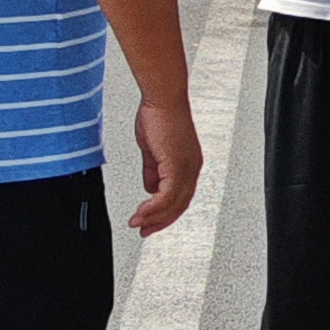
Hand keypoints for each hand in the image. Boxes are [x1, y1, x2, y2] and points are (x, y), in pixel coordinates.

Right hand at [129, 97, 203, 234]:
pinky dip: (153, 207)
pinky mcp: (177, 164)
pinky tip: (141, 212)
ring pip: (173, 203)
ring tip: (138, 223)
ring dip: (153, 217)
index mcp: (188, 164)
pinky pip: (167, 195)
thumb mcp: (153, 151)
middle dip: (160, 221)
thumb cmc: (159, 116)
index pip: (180, 197)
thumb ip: (152, 171)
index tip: (150, 222)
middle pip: (179, 205)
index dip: (165, 213)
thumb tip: (150, 189)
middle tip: (144, 230)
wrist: (162, 99)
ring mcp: (187, 167)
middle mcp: (192, 167)